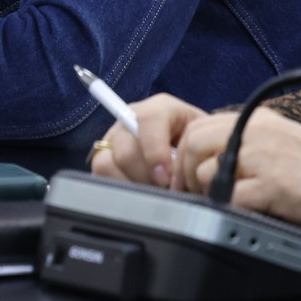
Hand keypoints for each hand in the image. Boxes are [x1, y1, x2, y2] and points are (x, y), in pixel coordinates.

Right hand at [91, 92, 209, 189]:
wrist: (190, 147)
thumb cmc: (196, 144)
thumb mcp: (201, 144)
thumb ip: (193, 153)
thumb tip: (181, 181)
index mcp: (160, 108)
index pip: (148, 121)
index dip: (155, 151)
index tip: (165, 178)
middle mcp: (131, 117)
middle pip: (125, 150)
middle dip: (144, 177)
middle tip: (162, 190)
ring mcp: (114, 136)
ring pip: (106, 164)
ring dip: (130, 184)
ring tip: (150, 191)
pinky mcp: (103, 155)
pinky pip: (100, 175)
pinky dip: (120, 187)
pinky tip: (138, 189)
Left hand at [167, 107, 300, 258]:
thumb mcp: (284, 142)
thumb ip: (250, 143)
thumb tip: (211, 159)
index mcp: (259, 120)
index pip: (199, 126)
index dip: (185, 153)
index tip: (186, 175)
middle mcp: (257, 132)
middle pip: (193, 144)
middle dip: (185, 173)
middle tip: (191, 196)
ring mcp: (264, 157)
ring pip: (205, 172)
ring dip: (207, 194)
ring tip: (222, 207)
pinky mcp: (272, 186)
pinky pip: (229, 199)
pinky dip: (229, 211)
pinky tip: (244, 215)